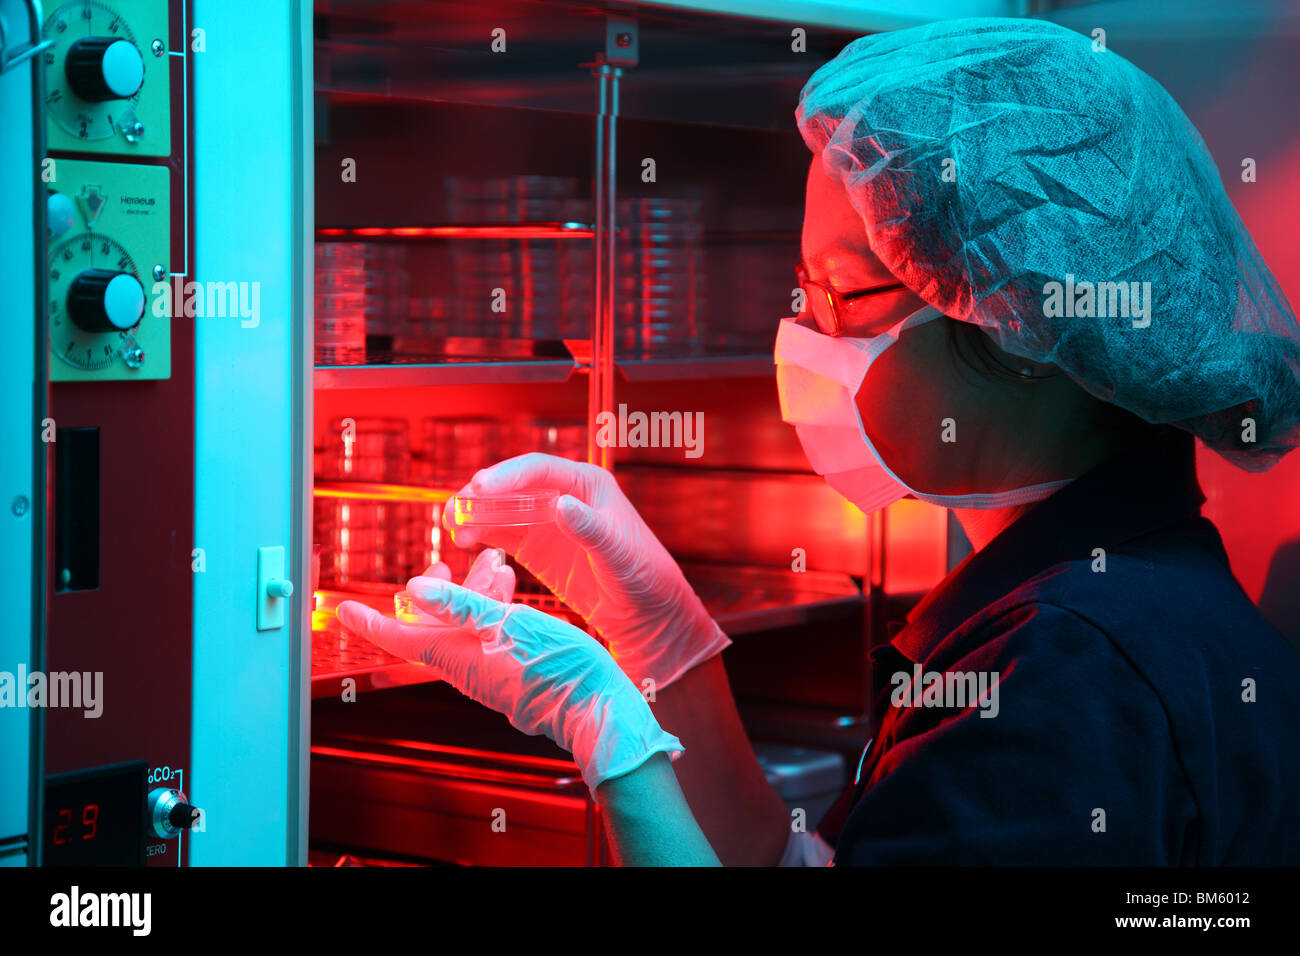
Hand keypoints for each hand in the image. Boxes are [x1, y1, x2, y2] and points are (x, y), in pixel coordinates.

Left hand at [336, 550, 681, 793]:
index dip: (368, 621)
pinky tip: (510, 587)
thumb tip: (411, 590)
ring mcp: (488, 671)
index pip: (397, 638)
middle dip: (433, 591)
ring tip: (494, 558)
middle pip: (433, 626)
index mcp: (454, 656)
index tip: (340, 610)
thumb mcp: (505, 624)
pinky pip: (489, 635)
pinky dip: (494, 607)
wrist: (594, 707)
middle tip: (436, 562)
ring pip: (466, 626)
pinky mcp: (510, 671)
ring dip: (474, 591)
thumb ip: (460, 605)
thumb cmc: (552, 666)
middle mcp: (464, 667)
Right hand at [444, 454, 730, 692]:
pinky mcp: (538, 547)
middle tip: (455, 508)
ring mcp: (548, 522)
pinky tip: (462, 542)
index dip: (508, 476)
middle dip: (482, 493)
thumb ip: (591, 530)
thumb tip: (561, 503)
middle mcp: (563, 496)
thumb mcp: (619, 554)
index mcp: (587, 484)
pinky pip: (503, 534)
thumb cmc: (644, 577)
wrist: (648, 613)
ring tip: (451, 524)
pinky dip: (482, 534)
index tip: (480, 487)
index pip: (540, 470)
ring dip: (476, 513)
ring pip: (503, 508)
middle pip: (514, 486)